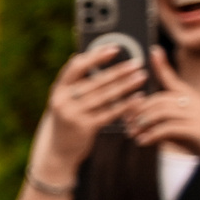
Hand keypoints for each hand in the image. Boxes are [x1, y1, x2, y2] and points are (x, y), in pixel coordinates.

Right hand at [38, 46, 150, 173]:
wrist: (58, 150)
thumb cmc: (67, 120)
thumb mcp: (65, 101)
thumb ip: (75, 83)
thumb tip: (87, 56)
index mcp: (58, 90)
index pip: (76, 67)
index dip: (96, 56)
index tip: (115, 49)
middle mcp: (63, 101)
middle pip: (96, 81)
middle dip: (119, 71)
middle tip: (137, 63)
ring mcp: (73, 115)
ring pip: (105, 96)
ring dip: (126, 85)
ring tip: (142, 76)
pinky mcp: (85, 128)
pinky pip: (110, 113)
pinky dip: (126, 104)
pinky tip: (138, 97)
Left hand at [122, 48, 199, 176]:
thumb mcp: (186, 129)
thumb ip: (168, 122)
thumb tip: (141, 123)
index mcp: (195, 100)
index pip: (175, 79)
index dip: (164, 66)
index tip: (153, 51)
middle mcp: (198, 103)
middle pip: (161, 99)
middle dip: (140, 111)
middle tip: (127, 123)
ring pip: (162, 112)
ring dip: (143, 123)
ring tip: (133, 134)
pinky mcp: (199, 130)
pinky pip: (169, 128)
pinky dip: (152, 135)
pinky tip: (143, 142)